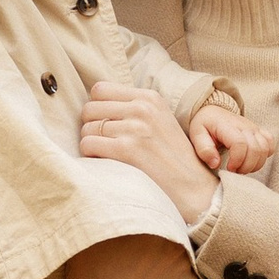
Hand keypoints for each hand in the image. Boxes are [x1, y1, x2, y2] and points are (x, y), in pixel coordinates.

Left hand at [79, 84, 214, 223]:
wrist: (192, 187)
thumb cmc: (172, 158)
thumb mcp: (159, 120)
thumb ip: (132, 108)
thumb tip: (93, 103)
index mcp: (149, 97)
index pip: (100, 90)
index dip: (97, 109)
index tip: (106, 125)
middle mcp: (142, 108)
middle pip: (89, 108)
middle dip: (91, 127)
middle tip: (104, 143)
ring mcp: (135, 128)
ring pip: (86, 128)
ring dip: (92, 144)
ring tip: (108, 155)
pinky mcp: (126, 149)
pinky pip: (87, 144)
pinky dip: (91, 156)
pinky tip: (106, 163)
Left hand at [191, 105, 274, 175]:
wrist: (213, 112)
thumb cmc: (204, 125)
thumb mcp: (196, 136)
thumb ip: (204, 150)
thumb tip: (215, 164)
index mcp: (227, 126)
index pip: (240, 144)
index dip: (237, 160)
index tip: (229, 168)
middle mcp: (245, 126)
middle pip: (256, 149)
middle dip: (246, 166)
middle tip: (235, 171)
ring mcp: (254, 128)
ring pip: (265, 149)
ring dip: (256, 164)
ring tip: (242, 167)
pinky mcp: (259, 131)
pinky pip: (270, 144)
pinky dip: (265, 155)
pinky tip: (253, 160)